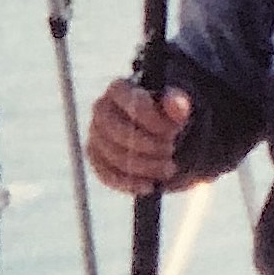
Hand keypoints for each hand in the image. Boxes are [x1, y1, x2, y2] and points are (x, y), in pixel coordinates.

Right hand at [88, 78, 189, 192]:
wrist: (161, 135)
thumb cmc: (168, 115)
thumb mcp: (177, 107)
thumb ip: (178, 103)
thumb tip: (177, 104)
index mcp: (120, 89)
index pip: (131, 102)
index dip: (153, 119)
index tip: (174, 131)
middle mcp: (101, 109)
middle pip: (117, 131)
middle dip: (149, 145)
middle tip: (172, 150)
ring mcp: (95, 134)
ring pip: (113, 155)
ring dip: (144, 165)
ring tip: (169, 168)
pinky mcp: (96, 158)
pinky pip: (105, 174)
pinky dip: (129, 182)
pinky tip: (149, 185)